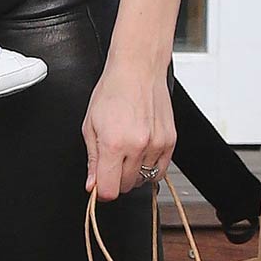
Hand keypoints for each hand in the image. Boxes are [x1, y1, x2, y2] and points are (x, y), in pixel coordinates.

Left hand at [83, 59, 175, 202]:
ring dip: (133, 173)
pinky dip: (150, 169)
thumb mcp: (90, 125)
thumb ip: (92, 159)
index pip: (109, 190)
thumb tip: (93, 184)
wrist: (138, 70)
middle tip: (111, 161)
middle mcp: (137, 146)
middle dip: (115, 179)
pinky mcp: (170, 142)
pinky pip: (160, 171)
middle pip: (126, 186)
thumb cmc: (113, 91)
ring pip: (143, 180)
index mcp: (114, 143)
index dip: (101, 191)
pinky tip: (141, 154)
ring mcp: (156, 144)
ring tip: (127, 152)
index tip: (99, 184)